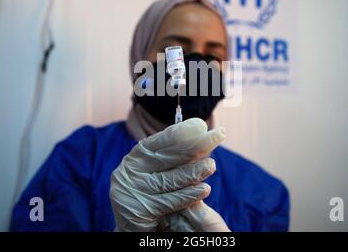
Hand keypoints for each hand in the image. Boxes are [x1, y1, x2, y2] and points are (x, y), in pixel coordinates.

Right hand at [110, 118, 224, 231]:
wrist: (129, 223)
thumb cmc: (149, 191)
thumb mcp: (155, 171)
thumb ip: (172, 157)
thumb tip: (201, 136)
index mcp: (136, 156)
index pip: (161, 140)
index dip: (182, 132)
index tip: (202, 125)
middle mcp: (132, 170)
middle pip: (169, 156)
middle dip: (197, 145)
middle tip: (218, 136)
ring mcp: (135, 190)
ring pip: (171, 179)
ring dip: (195, 171)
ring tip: (212, 165)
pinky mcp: (141, 210)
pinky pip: (171, 201)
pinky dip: (189, 195)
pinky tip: (204, 189)